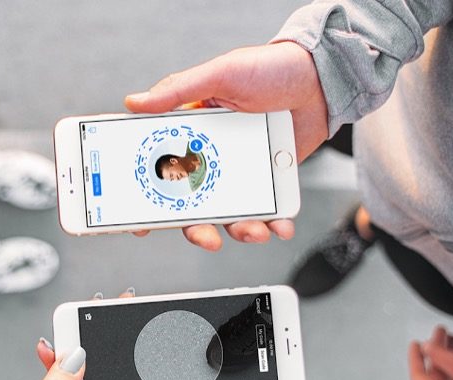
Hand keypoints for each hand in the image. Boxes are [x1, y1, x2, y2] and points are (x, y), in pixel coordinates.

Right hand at [125, 42, 327, 250]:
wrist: (319, 77)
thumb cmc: (268, 68)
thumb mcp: (219, 74)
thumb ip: (178, 91)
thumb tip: (133, 103)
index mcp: (192, 135)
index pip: (161, 171)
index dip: (148, 197)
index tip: (140, 223)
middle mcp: (212, 158)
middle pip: (194, 204)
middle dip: (198, 228)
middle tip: (207, 237)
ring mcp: (241, 172)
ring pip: (232, 213)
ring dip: (240, 229)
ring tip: (256, 232)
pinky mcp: (270, 180)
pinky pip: (268, 209)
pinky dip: (274, 223)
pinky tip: (280, 226)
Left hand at [408, 326, 452, 379]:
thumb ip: (440, 355)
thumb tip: (425, 347)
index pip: (418, 376)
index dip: (415, 357)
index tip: (415, 343)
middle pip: (433, 373)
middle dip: (436, 350)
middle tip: (440, 332)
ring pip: (446, 375)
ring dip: (447, 355)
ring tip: (451, 338)